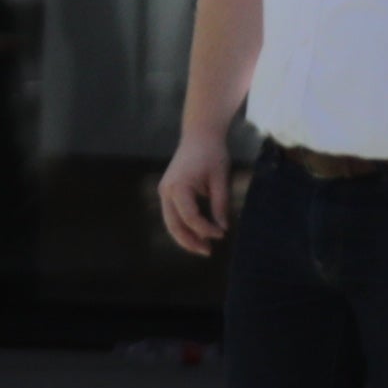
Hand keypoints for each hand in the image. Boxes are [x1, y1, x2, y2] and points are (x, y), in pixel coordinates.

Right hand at [153, 129, 230, 257]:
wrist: (199, 135)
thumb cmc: (212, 154)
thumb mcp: (220, 179)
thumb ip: (220, 204)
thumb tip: (223, 228)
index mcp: (178, 187)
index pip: (190, 217)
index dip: (206, 229)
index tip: (222, 235)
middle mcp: (166, 190)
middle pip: (174, 224)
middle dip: (190, 241)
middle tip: (208, 252)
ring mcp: (164, 191)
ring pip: (170, 222)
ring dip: (186, 236)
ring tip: (203, 247)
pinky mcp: (168, 191)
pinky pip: (173, 214)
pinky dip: (184, 225)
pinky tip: (198, 233)